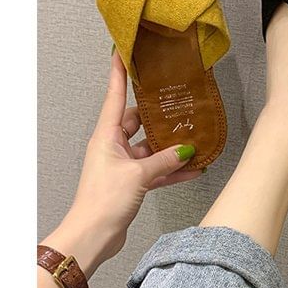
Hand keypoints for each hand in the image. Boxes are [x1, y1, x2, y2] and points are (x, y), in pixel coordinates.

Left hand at [50, 52, 201, 274]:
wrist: (93, 236)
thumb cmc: (104, 200)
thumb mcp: (138, 174)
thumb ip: (164, 160)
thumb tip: (186, 150)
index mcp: (106, 136)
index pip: (114, 96)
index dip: (119, 73)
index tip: (122, 51)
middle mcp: (112, 147)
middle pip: (137, 122)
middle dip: (158, 116)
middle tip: (177, 102)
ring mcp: (122, 166)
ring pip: (149, 149)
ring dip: (169, 148)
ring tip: (194, 140)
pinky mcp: (130, 184)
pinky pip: (154, 171)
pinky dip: (170, 171)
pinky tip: (192, 170)